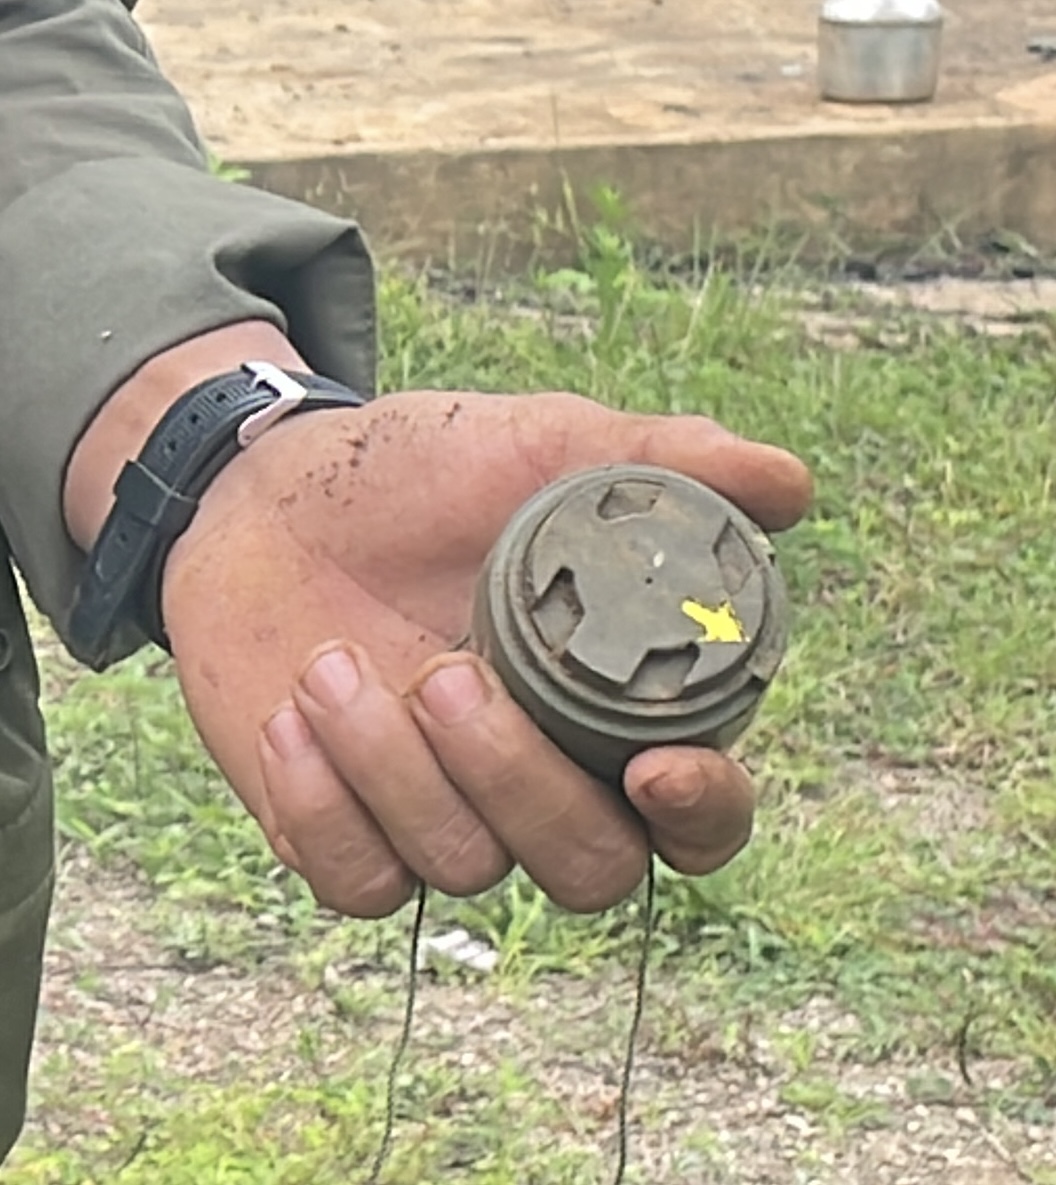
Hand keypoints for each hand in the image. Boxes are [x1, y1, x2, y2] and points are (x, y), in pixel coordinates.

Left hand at [160, 390, 811, 915]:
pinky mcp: (346, 834)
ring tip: (332, 659)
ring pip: (465, 870)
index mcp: (609, 706)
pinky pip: (358, 882)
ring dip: (395, 768)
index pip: (697, 816)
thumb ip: (666, 463)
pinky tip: (291, 711)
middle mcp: (540, 779)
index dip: (702, 815)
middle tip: (451, 671)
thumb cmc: (425, 472)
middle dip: (521, 783)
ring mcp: (443, 815)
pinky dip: (323, 806)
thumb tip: (791, 488)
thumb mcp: (546, 446)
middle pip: (589, 867)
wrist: (270, 493)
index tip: (658, 766)